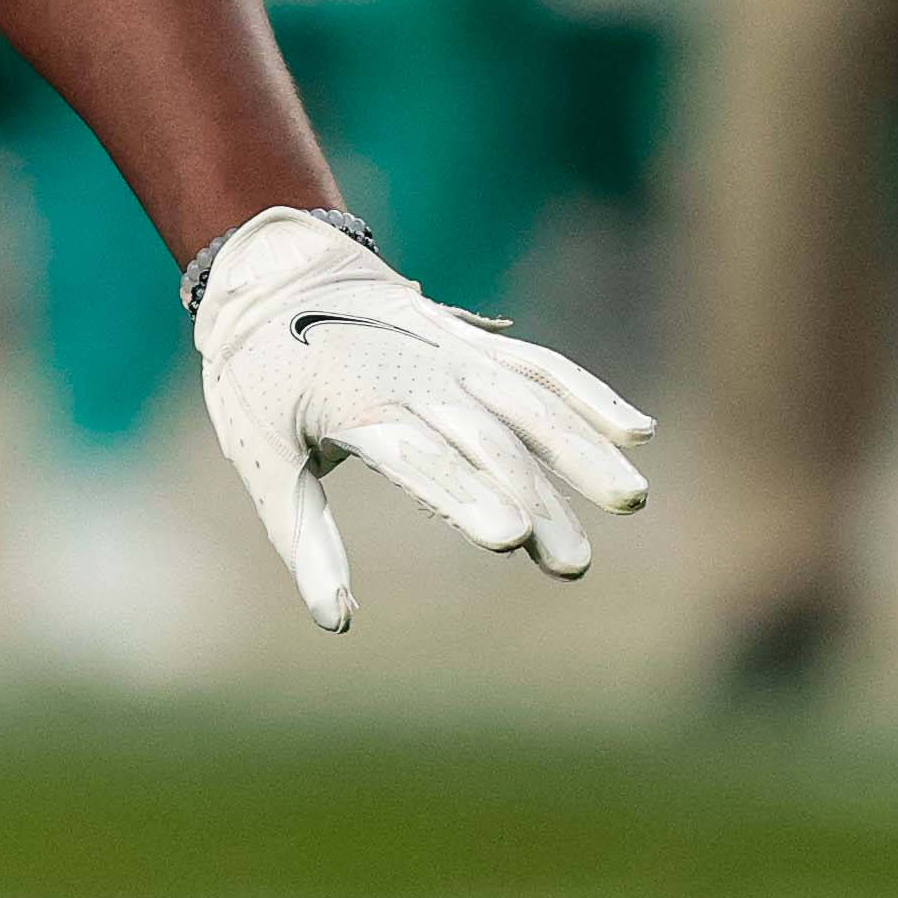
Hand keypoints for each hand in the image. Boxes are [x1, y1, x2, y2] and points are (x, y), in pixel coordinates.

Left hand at [188, 207, 653, 631]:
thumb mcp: (261, 455)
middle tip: (572, 563)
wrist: (272, 276)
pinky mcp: (473, 342)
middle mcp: (412, 373)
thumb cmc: (260, 380)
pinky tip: (636, 432)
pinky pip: (539, 365)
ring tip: (630, 499)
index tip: (511, 537)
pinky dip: (589, 392)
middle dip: (532, 499)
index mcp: (353, 403)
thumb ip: (305, 539)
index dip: (463, 494)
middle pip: (485, 439)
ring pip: (528, 399)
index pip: (417, 455)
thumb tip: (336, 622)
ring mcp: (450, 353)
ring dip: (581, 449)